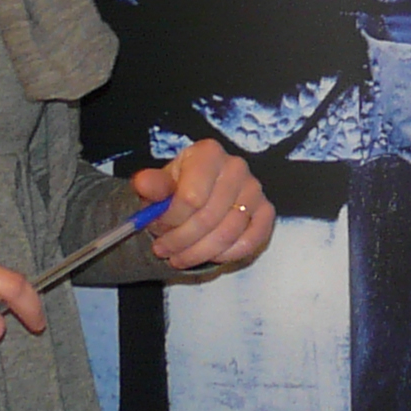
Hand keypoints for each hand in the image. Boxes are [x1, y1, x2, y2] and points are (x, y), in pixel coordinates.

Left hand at [131, 138, 275, 271]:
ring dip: (198, 253)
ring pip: (227, 234)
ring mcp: (254, 190)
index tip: (154, 227)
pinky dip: (226, 255)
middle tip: (162, 249)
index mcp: (208, 153)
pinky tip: (208, 256)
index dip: (170, 220)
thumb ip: (153, 186)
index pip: (190, 197)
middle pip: (208, 218)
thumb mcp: (159, 186)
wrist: (196, 195)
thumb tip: (143, 183)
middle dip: (180, 240)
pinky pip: (249, 242)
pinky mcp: (266, 211)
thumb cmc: (176, 188)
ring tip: (178, 257)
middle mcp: (236, 167)